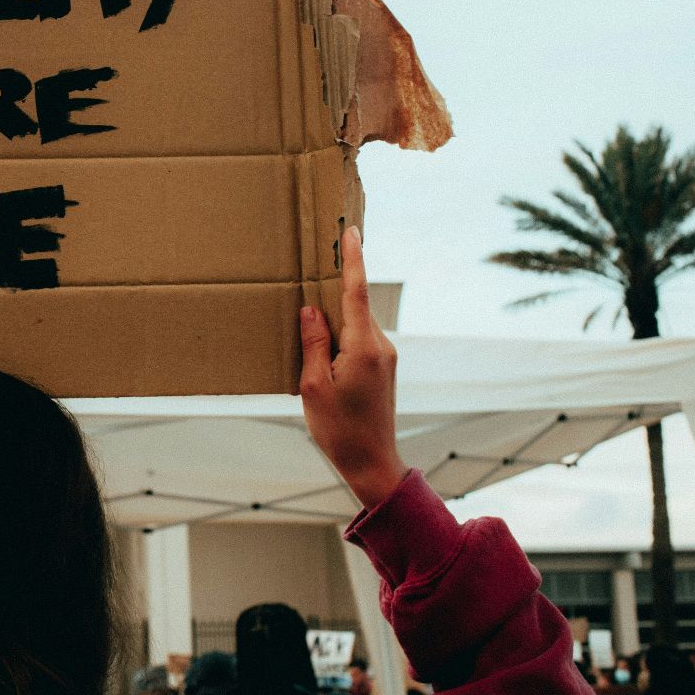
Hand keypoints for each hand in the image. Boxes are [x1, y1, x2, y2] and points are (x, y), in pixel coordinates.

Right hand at [297, 227, 407, 507]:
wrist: (372, 463)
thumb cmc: (339, 429)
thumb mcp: (314, 385)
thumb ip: (313, 342)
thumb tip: (312, 308)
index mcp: (364, 347)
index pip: (356, 292)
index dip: (353, 260)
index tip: (352, 232)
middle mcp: (380, 346)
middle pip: (355, 304)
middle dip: (337, 284)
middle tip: (318, 259)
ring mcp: (385, 357)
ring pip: (357, 322)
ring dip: (336, 313)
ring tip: (310, 309)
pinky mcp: (383, 367)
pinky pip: (359, 337)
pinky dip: (341, 332)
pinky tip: (321, 342)